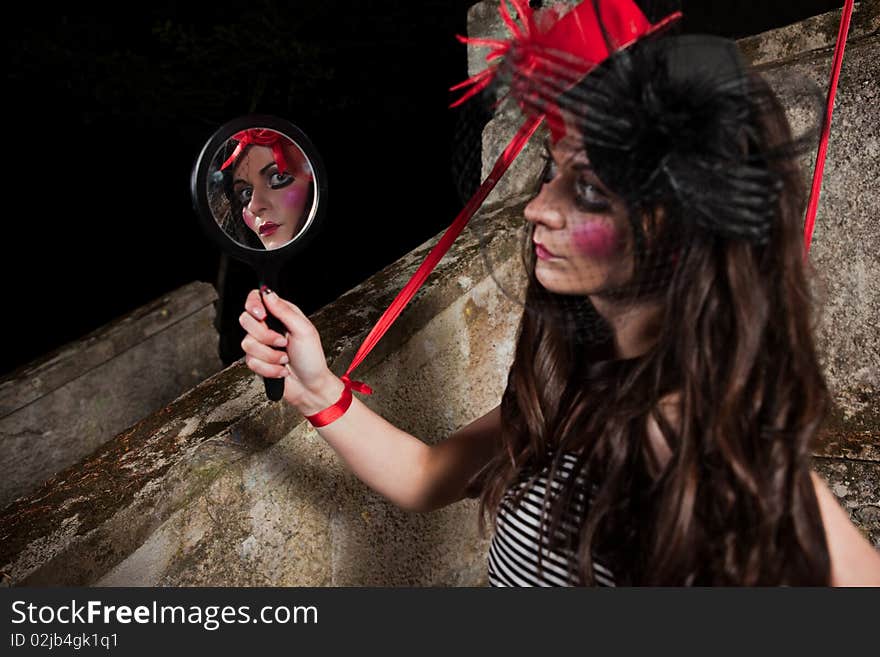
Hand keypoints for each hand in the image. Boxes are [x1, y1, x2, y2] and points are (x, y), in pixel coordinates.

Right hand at [239, 288, 344, 413]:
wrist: (309, 387)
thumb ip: (285, 311)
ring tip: (285, 359)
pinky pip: (250, 361)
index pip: (256, 299)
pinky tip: (281, 369)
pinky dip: (269, 368)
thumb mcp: (304, 330)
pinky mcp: (257, 361)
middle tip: (282, 342)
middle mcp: (269, 327)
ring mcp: (261, 345)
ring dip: (270, 356)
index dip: (253, 305)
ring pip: (247, 343)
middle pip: (246, 320)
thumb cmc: (312, 359)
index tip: (262, 316)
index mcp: (281, 315)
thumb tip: (268, 294)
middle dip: (265, 336)